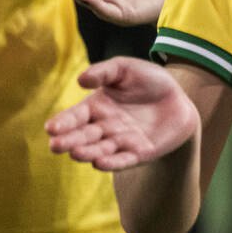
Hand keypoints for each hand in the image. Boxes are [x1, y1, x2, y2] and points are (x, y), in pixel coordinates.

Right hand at [46, 57, 198, 170]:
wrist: (180, 98)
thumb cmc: (149, 81)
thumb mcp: (126, 69)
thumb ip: (104, 72)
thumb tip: (81, 80)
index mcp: (95, 107)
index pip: (74, 117)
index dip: (63, 122)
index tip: (51, 128)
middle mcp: (103, 127)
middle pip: (83, 136)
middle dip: (69, 141)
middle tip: (56, 145)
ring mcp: (120, 142)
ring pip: (99, 150)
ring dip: (88, 152)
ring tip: (76, 153)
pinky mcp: (138, 153)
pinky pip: (123, 160)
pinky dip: (112, 163)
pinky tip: (100, 163)